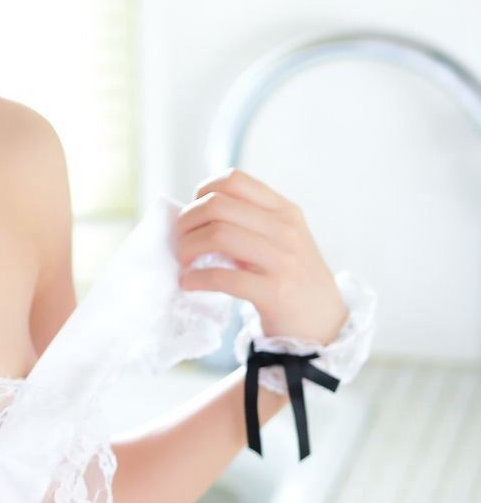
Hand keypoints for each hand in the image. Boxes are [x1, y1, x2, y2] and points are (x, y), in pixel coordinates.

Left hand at [174, 170, 349, 344]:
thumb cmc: (291, 278)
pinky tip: (189, 284)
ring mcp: (283, 259)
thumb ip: (250, 223)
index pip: (234, 180)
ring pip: (219, 235)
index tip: (193, 216)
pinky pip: (223, 277)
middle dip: (187, 222)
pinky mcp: (275, 291)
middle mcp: (285, 228)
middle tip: (179, 242)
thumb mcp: (280, 240)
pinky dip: (196, 279)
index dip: (202, 193)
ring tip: (183, 262)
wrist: (322, 321)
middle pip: (218, 205)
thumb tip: (195, 215)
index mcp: (284, 210)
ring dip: (188, 248)